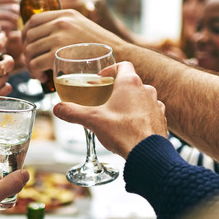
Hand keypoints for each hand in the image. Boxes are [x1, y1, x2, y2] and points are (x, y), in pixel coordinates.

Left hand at [22, 9, 125, 83]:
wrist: (119, 56)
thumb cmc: (102, 48)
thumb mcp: (83, 28)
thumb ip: (66, 28)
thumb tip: (45, 39)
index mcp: (66, 14)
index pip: (34, 20)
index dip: (25, 34)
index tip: (27, 45)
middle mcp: (61, 22)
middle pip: (29, 35)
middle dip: (26, 52)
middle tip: (33, 63)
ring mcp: (59, 36)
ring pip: (30, 50)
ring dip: (30, 64)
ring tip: (37, 72)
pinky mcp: (58, 53)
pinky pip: (35, 62)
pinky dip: (34, 72)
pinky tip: (42, 77)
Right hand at [52, 61, 166, 157]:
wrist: (147, 154)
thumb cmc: (122, 132)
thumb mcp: (92, 120)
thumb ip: (73, 112)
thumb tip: (58, 108)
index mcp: (130, 83)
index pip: (123, 65)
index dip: (111, 70)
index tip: (101, 78)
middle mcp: (146, 90)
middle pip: (130, 82)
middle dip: (117, 89)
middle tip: (104, 100)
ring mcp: (156, 104)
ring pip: (141, 97)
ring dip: (129, 102)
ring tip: (117, 115)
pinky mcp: (161, 119)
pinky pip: (149, 112)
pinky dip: (140, 115)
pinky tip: (130, 127)